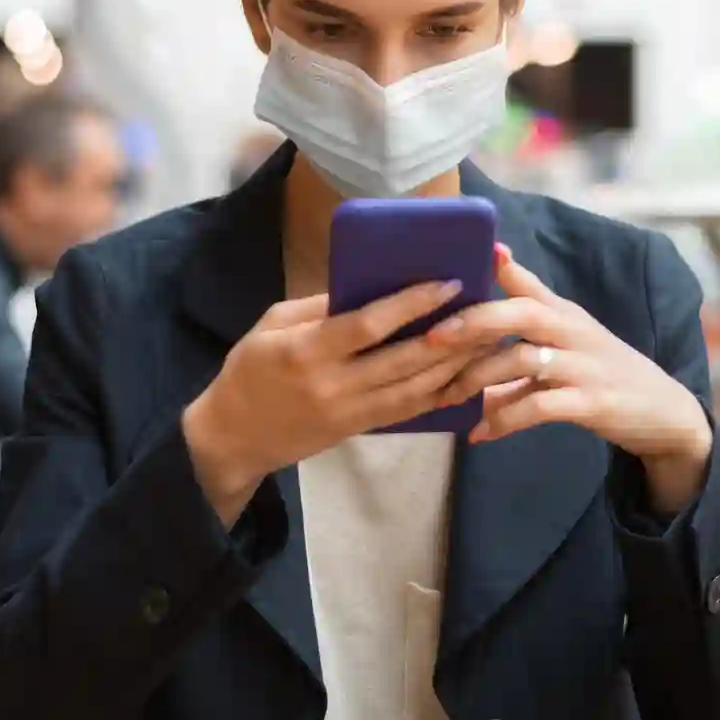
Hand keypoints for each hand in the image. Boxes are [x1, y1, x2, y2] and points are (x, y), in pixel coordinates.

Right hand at [183, 280, 482, 523]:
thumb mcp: (271, 324)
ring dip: (456, 365)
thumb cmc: (248, 370)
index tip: (448, 283)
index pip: (369, 326)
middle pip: (404, 359)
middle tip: (486, 310)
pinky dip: (440, 395)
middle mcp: (334, 385)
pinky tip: (465, 377)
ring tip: (487, 339)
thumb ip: (319, 307)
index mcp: (307, 351)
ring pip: (415, 389)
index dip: (412, 304)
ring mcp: (350, 412)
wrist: (232, 437)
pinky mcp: (359, 429)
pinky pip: (408, 412)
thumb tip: (369, 285)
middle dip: (450, 335)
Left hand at [429, 244, 711, 514]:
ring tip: (446, 397)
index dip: (497, 268)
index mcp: (565, 314)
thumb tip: (471, 322)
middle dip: (473, 322)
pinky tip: (478, 433)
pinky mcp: (593, 402)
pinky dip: (504, 420)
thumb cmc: (603, 374)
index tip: (455, 266)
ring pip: (523, 359)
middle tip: (430, 338)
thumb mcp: (569, 341)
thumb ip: (525, 329)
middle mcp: (574, 332)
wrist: (666, 413)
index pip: (527, 283)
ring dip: (478, 378)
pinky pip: (539, 406)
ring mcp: (585, 366)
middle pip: (522, 312)